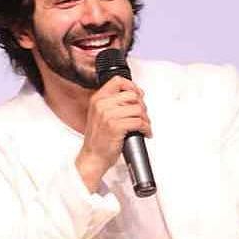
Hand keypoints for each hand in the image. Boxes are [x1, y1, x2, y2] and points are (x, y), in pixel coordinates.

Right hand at [75, 76, 151, 191]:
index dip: (132, 86)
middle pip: (132, 95)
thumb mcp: (99, 115)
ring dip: (146, 118)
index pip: (118, 81)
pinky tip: (145, 132)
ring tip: (145, 125)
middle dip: (142, 106)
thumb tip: (132, 97)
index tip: (139, 94)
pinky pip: (139, 122)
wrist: (92, 157)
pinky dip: (146, 128)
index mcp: (97, 99)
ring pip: (138, 109)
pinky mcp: (116, 126)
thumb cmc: (97, 140)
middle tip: (143, 115)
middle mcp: (102, 105)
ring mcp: (108, 115)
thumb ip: (111, 104)